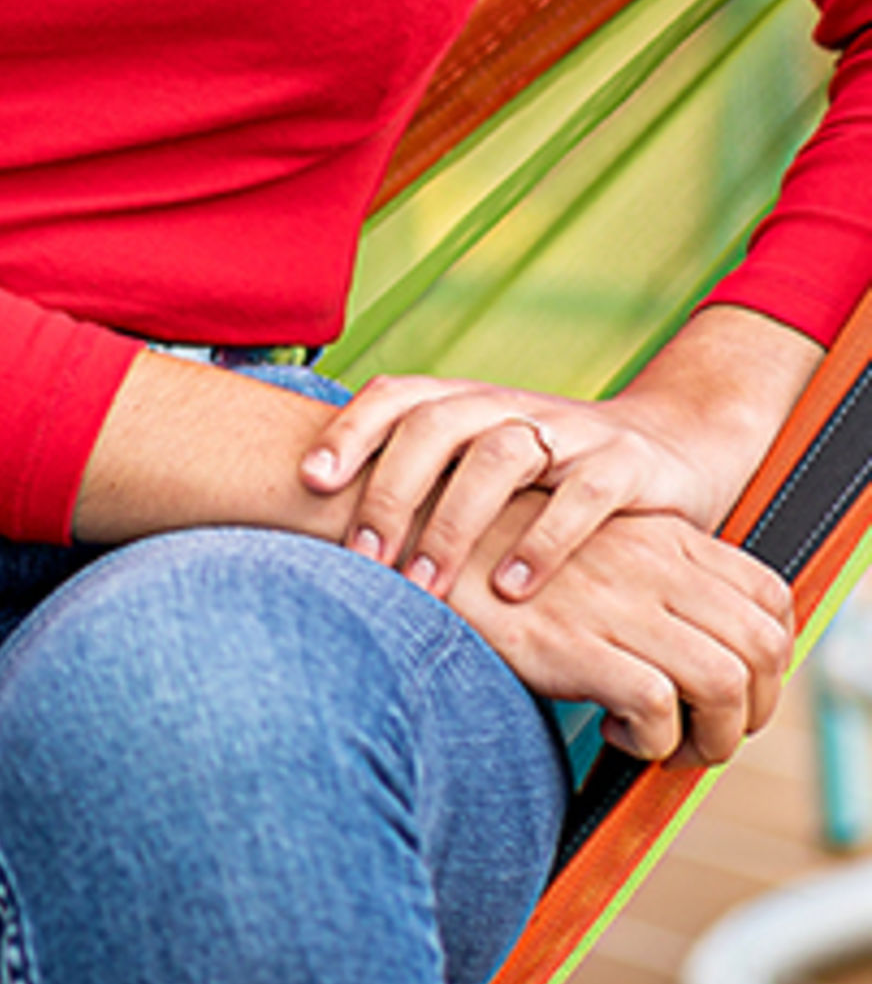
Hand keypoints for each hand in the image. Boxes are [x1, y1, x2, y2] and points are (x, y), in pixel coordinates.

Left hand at [303, 376, 729, 601]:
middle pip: (436, 426)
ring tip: (424, 585)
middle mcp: (510, 406)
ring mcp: (571, 431)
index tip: (309, 481)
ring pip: (499, 457)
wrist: (674, 450)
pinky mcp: (627, 465)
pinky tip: (512, 589)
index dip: (350, 430)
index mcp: (466, 402)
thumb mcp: (481, 469)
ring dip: (455, 523)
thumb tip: (315, 525)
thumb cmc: (549, 477)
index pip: (396, 395)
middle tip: (363, 558)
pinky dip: (544, 542)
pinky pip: (583, 497)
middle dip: (391, 491)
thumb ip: (419, 483)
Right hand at [439, 498, 792, 764]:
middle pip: (763, 644)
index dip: (770, 656)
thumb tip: (675, 635)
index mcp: (659, 534)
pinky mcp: (572, 643)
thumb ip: (636, 573)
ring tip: (670, 746)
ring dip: (713, 734)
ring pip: (724, 681)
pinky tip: (610, 730)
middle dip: (756, 707)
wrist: (404, 531)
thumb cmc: (484, 548)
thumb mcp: (579, 542)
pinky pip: (658, 706)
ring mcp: (615, 602)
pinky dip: (651, 737)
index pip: (768, 595)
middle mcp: (652, 564)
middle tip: (711, 733)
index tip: (738, 689)